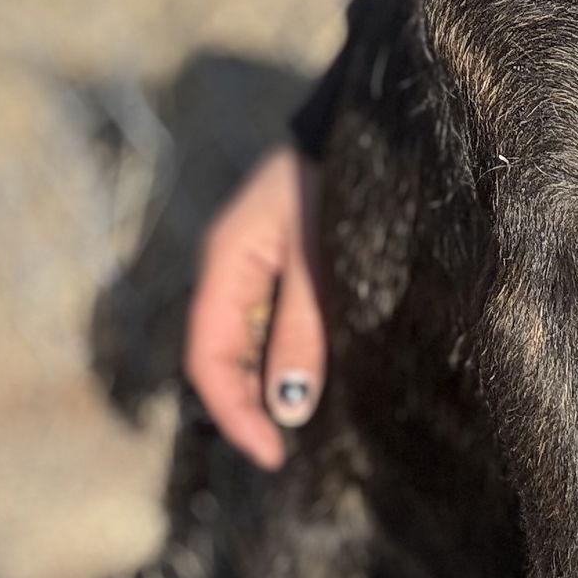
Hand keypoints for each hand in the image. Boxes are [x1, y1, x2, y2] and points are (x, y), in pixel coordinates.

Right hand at [183, 145, 325, 471]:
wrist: (370, 123)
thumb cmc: (338, 180)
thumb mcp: (318, 257)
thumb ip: (301, 329)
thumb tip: (287, 408)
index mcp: (224, 261)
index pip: (206, 356)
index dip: (233, 412)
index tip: (274, 454)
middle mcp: (230, 269)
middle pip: (224, 356)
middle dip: (255, 405)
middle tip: (300, 446)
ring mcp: (255, 267)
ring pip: (250, 345)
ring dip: (276, 382)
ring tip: (319, 416)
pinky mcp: (283, 265)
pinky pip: (273, 324)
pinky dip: (292, 354)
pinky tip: (326, 371)